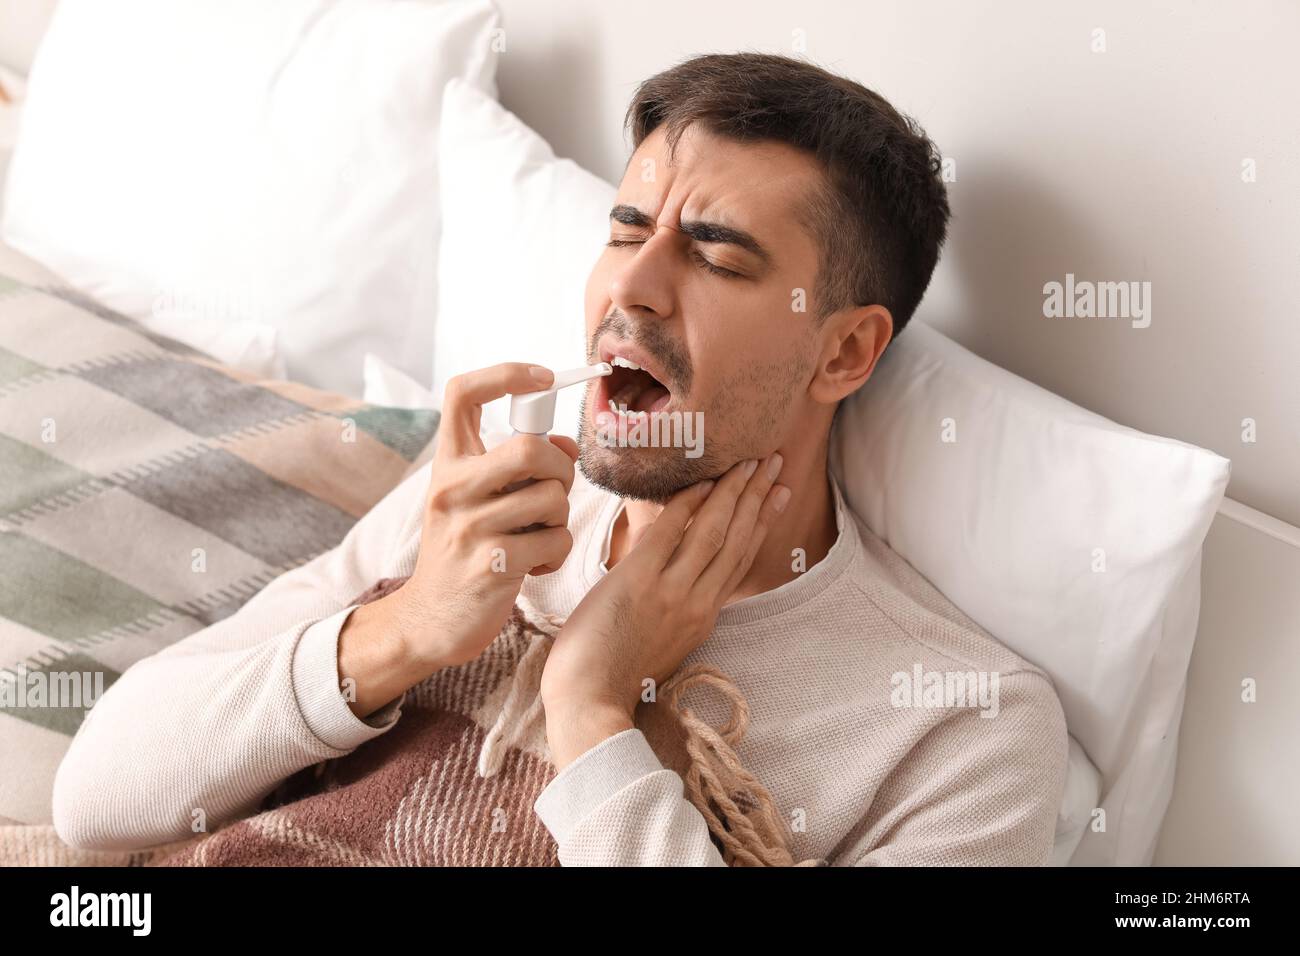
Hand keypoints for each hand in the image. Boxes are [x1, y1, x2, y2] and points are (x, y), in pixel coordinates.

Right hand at [340, 363, 579, 714]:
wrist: (428, 620)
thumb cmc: (464, 551)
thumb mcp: (477, 501)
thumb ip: (518, 467)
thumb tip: (566, 443)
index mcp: (448, 463)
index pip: (462, 392)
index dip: (507, 373)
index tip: (544, 377)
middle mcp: (451, 488)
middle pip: (531, 448)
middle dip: (561, 471)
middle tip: (552, 494)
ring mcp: (468, 527)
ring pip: (553, 498)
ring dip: (560, 520)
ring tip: (536, 537)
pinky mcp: (490, 564)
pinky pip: (556, 541)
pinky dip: (556, 554)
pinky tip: (533, 565)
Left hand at [539, 453, 788, 736]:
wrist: (588, 699)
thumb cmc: (613, 675)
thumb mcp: (661, 642)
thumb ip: (675, 606)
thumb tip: (672, 570)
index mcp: (703, 618)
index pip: (740, 561)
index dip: (762, 524)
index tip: (777, 495)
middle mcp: (698, 603)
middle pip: (737, 540)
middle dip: (758, 497)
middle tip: (774, 463)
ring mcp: (672, 592)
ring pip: (715, 531)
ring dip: (735, 491)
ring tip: (751, 462)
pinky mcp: (640, 581)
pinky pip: (670, 531)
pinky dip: (688, 503)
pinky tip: (703, 481)